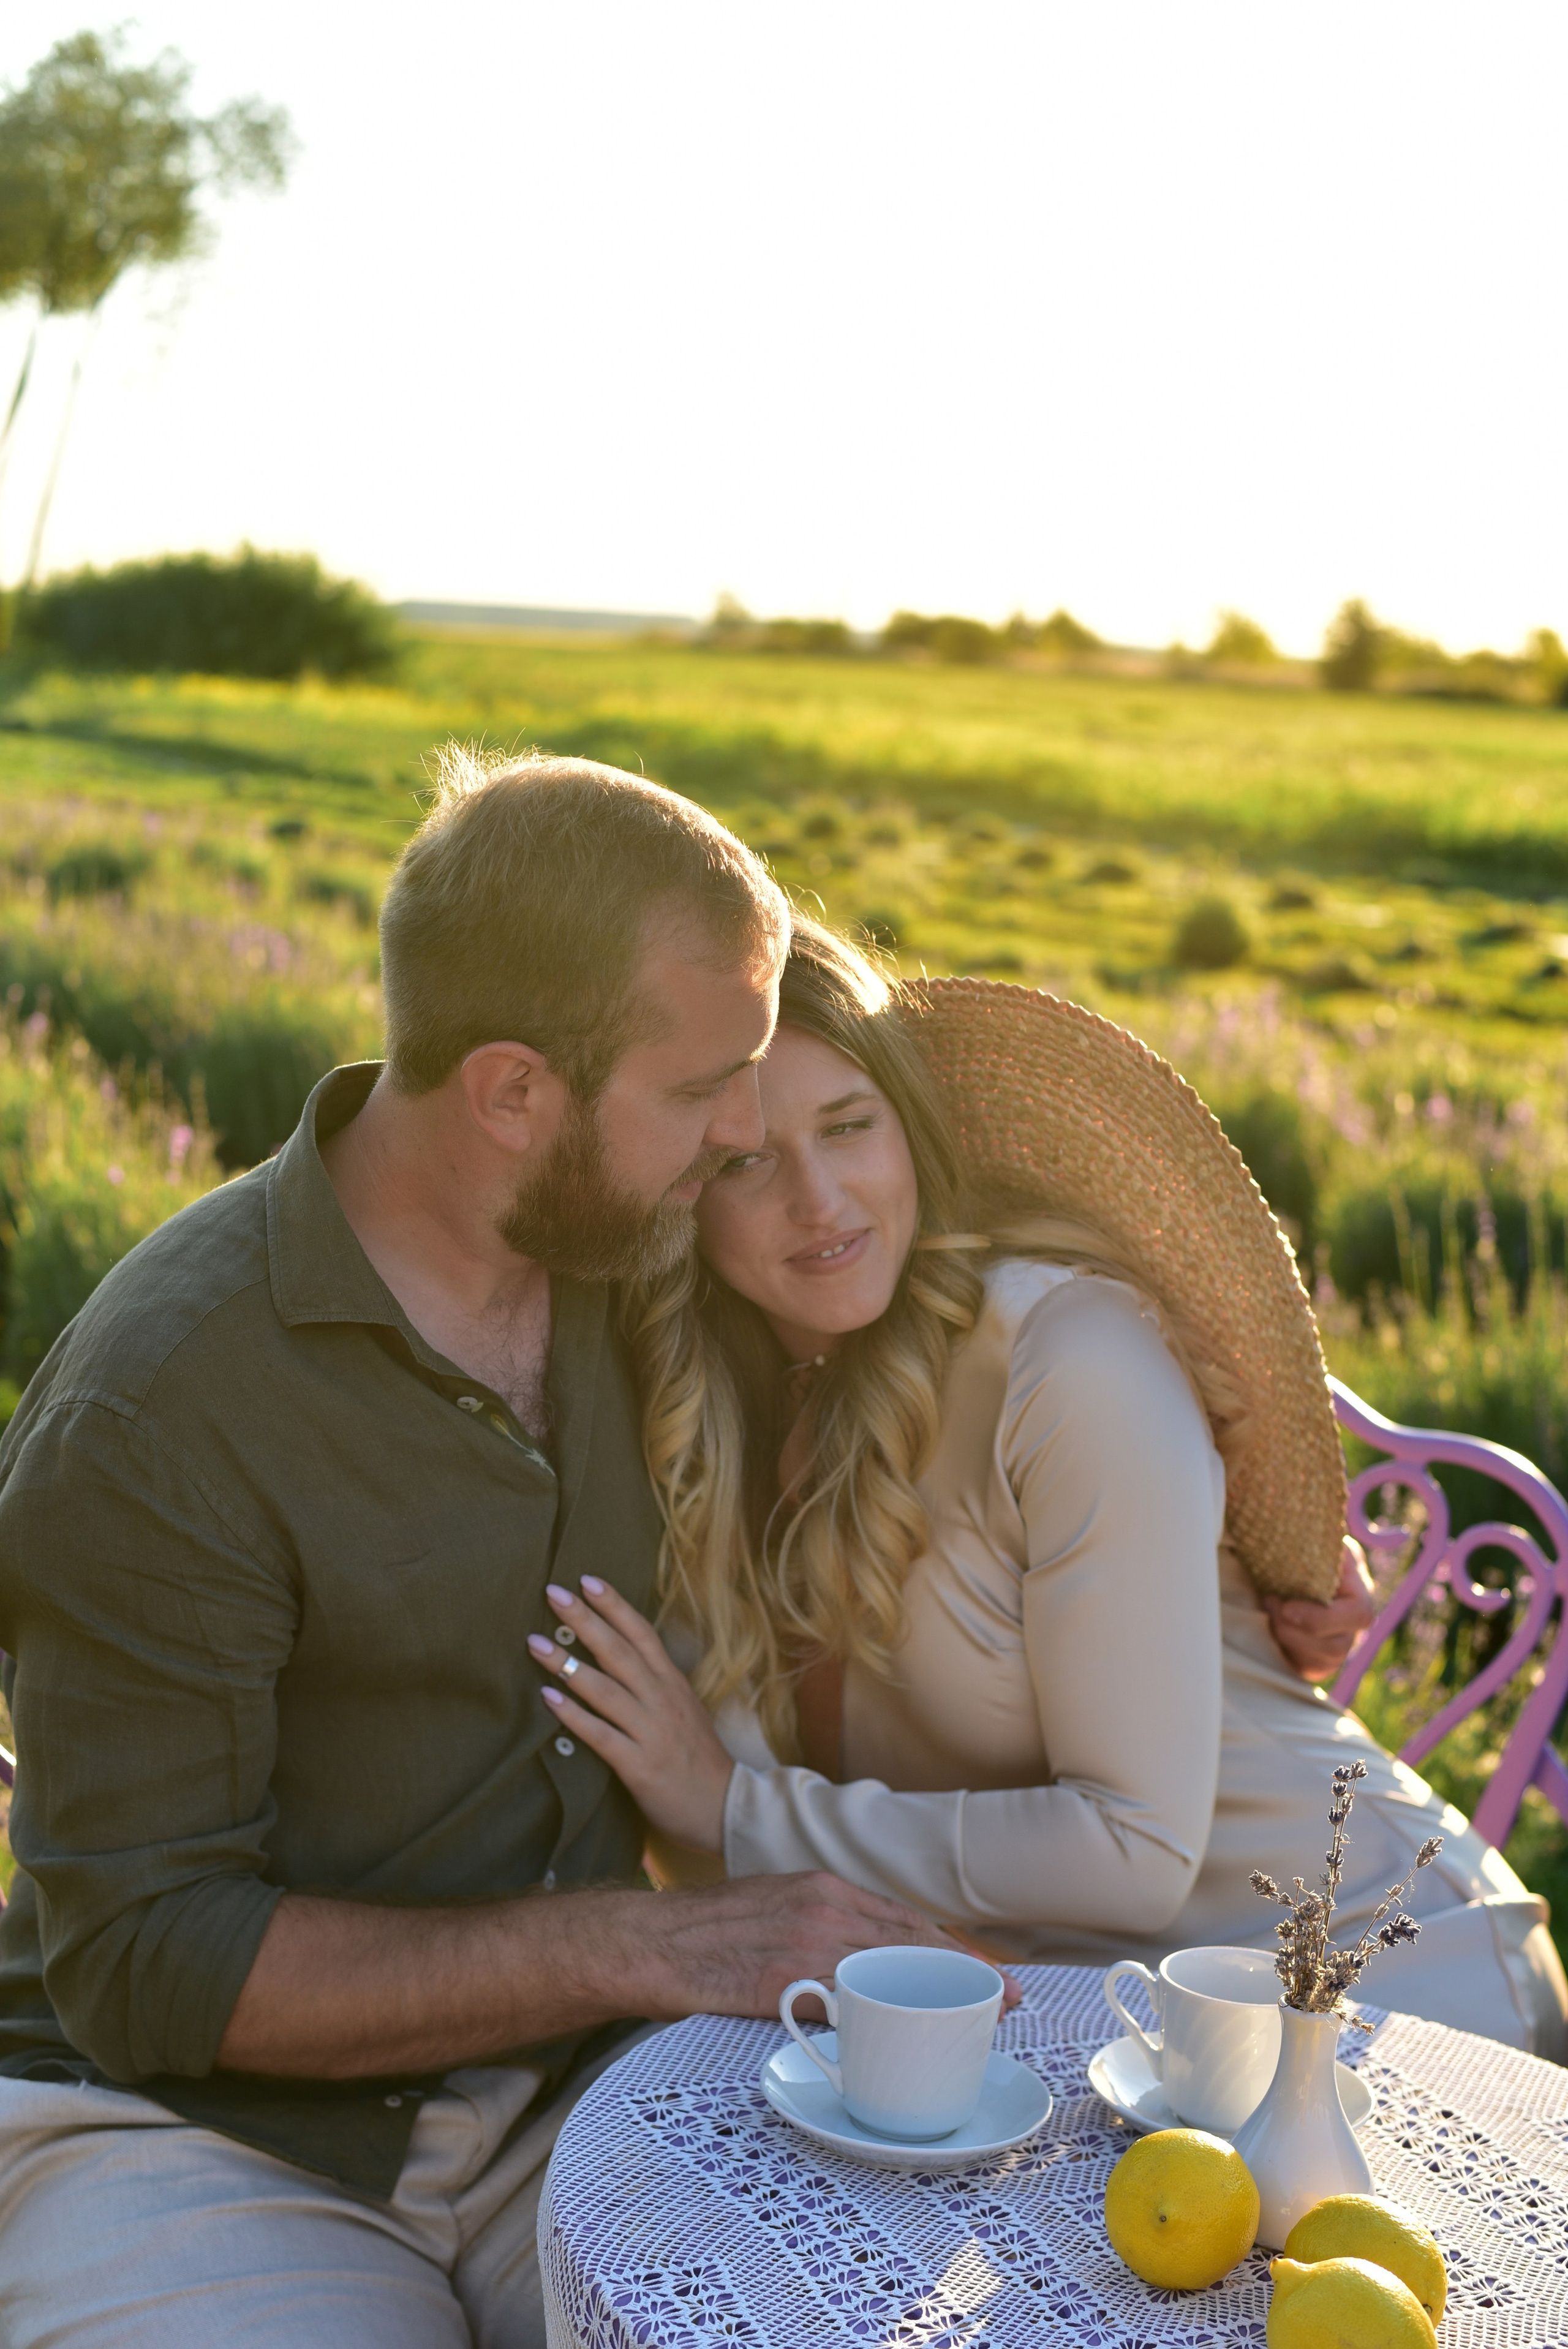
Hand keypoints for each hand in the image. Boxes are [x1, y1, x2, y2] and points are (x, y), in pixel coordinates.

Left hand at [530, 1577, 736, 1852]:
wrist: (726, 1807)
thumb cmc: (699, 1759)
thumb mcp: (683, 1710)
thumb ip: (655, 1685)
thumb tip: (619, 1659)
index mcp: (673, 1683)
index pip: (642, 1633)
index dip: (615, 1605)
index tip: (587, 1579)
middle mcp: (662, 1699)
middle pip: (619, 1651)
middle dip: (585, 1620)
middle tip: (553, 1592)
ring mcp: (651, 1731)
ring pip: (606, 1689)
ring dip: (568, 1664)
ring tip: (535, 1643)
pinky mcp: (639, 1764)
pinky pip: (601, 1735)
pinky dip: (574, 1716)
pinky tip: (548, 1699)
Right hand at [630, 1870, 1023, 2018]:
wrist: (651, 1939)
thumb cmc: (712, 1927)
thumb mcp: (780, 1902)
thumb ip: (826, 1920)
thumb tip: (868, 1952)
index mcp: (826, 1887)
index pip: (909, 1919)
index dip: (959, 1948)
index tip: (995, 1973)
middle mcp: (824, 1909)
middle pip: (914, 1945)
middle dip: (968, 1974)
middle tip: (1010, 2000)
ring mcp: (804, 1947)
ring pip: (889, 1976)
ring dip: (935, 2002)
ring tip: (974, 2025)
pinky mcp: (781, 1985)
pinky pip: (841, 2009)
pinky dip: (875, 2027)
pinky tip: (900, 2045)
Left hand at [1264, 1538, 1376, 1682]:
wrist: (1293, 1566)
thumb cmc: (1305, 1548)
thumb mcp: (1313, 1538)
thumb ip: (1311, 1537)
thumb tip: (1296, 1525)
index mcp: (1357, 1590)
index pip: (1359, 1614)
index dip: (1322, 1618)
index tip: (1285, 1607)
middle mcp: (1353, 1622)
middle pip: (1338, 1646)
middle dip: (1297, 1632)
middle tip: (1270, 1605)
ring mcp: (1339, 1643)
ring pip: (1323, 1661)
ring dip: (1289, 1640)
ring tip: (1269, 1612)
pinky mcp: (1319, 1658)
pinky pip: (1310, 1670)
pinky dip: (1287, 1653)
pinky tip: (1272, 1628)